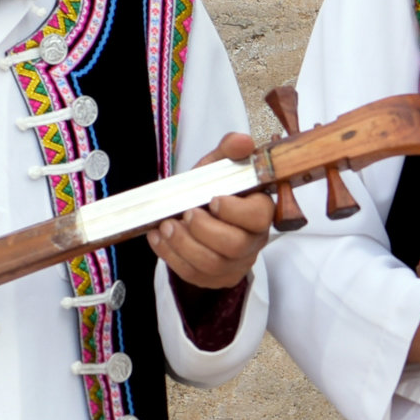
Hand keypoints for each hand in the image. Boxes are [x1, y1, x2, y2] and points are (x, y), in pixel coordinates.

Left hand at [148, 133, 273, 289]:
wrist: (201, 215)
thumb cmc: (214, 190)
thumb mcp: (220, 166)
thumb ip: (230, 151)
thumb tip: (242, 141)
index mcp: (260, 212)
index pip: (258, 217)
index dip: (233, 211)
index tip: (212, 199)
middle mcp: (252, 242)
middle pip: (234, 245)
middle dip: (204, 230)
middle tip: (186, 213)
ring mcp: (234, 264)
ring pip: (211, 263)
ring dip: (184, 244)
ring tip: (166, 226)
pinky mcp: (213, 278)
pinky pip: (192, 274)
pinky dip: (170, 256)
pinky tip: (158, 238)